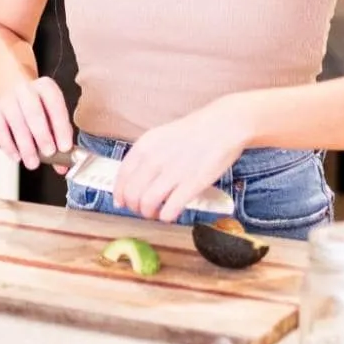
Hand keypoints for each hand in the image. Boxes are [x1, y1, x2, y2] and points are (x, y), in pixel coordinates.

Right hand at [0, 76, 73, 171]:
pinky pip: (0, 130)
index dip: (61, 127)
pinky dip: (8, 145)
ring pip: (16, 122)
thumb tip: (63, 165)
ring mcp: (7, 100)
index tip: (65, 147)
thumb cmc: (39, 111)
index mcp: (46, 88)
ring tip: (33, 162)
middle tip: (49, 153)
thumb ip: (59, 140)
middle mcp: (26, 90)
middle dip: (43, 135)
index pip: (55, 105)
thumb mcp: (53, 118)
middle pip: (34, 112)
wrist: (14, 96)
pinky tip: (16, 157)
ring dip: (26, 145)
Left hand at [114, 97, 253, 223]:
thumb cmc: (194, 132)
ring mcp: (172, 173)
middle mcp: (154, 159)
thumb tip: (134, 180)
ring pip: (147, 205)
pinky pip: (169, 210)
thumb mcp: (162, 137)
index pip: (122, 177)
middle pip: (132, 195)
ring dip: (149, 214)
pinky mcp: (191, 185)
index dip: (119, 194)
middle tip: (143, 209)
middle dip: (135, 207)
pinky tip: (170, 214)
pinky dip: (166, 217)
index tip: (121, 203)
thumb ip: (146, 156)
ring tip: (156, 213)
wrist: (223, 126)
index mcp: (145, 146)